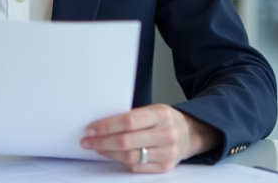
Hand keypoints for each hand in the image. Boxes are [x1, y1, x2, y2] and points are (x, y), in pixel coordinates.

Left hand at [80, 104, 220, 172]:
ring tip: (97, 147)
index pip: (129, 121)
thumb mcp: (153, 110)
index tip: (92, 128)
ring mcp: (167, 153)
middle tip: (88, 140)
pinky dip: (121, 161)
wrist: (189, 133)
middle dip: (102, 141)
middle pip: (127, 141)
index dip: (107, 126)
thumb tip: (102, 125)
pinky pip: (137, 167)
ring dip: (108, 153)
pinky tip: (112, 155)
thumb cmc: (165, 120)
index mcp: (162, 115)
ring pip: (130, 156)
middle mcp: (166, 134)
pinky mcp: (165, 167)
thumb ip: (132, 117)